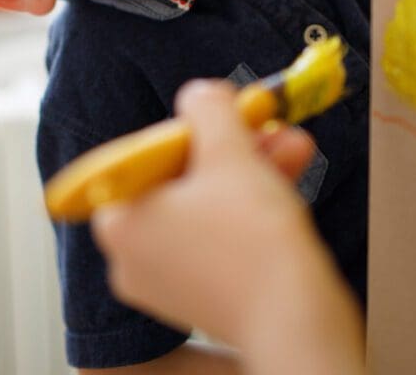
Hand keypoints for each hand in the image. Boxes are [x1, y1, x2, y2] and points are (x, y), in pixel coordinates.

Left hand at [90, 79, 323, 345]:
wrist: (297, 322)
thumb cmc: (253, 241)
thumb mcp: (229, 152)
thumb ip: (208, 109)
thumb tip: (199, 93)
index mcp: (118, 221)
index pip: (146, 153)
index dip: (192, 125)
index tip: (229, 109)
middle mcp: (131, 256)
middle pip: (181, 178)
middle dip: (234, 146)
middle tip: (267, 123)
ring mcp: (166, 282)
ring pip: (208, 206)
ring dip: (252, 169)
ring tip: (294, 142)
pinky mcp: (203, 297)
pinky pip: (221, 237)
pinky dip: (251, 207)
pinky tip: (292, 172)